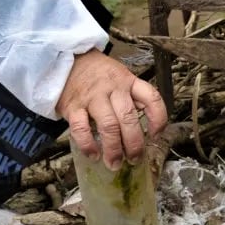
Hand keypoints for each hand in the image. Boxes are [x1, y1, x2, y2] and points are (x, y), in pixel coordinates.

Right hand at [56, 49, 167, 169]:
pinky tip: (93, 155)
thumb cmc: (97, 75)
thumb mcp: (120, 78)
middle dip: (134, 144)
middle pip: (128, 118)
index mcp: (128, 81)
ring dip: (113, 149)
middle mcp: (112, 88)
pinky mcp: (73, 107)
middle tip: (134, 159)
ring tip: (115, 163)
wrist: (66, 61)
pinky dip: (88, 145)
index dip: (158, 119)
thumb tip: (145, 130)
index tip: (155, 136)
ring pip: (108, 126)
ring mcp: (92, 97)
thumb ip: (132, 98)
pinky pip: (81, 128)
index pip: (151, 98)